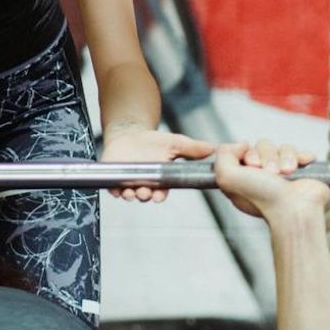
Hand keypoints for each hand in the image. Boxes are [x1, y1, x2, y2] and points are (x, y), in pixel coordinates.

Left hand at [98, 128, 214, 201]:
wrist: (130, 133)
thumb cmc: (154, 141)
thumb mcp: (175, 143)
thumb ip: (193, 149)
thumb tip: (215, 149)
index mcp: (160, 180)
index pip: (161, 192)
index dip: (160, 195)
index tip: (159, 196)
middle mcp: (145, 184)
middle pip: (145, 195)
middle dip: (144, 196)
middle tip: (144, 193)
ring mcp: (129, 183)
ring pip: (129, 195)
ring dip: (129, 196)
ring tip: (130, 192)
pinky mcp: (114, 179)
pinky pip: (114, 188)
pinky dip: (114, 190)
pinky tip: (116, 190)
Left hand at [213, 140, 324, 220]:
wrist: (294, 209)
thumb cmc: (264, 199)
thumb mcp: (226, 178)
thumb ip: (222, 156)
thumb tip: (240, 144)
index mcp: (243, 179)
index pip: (242, 151)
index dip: (246, 153)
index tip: (250, 163)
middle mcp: (263, 176)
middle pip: (263, 146)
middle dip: (267, 156)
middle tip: (269, 172)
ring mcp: (283, 174)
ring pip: (283, 148)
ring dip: (284, 158)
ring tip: (286, 173)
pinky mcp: (302, 172)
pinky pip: (301, 153)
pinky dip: (301, 158)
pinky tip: (297, 169)